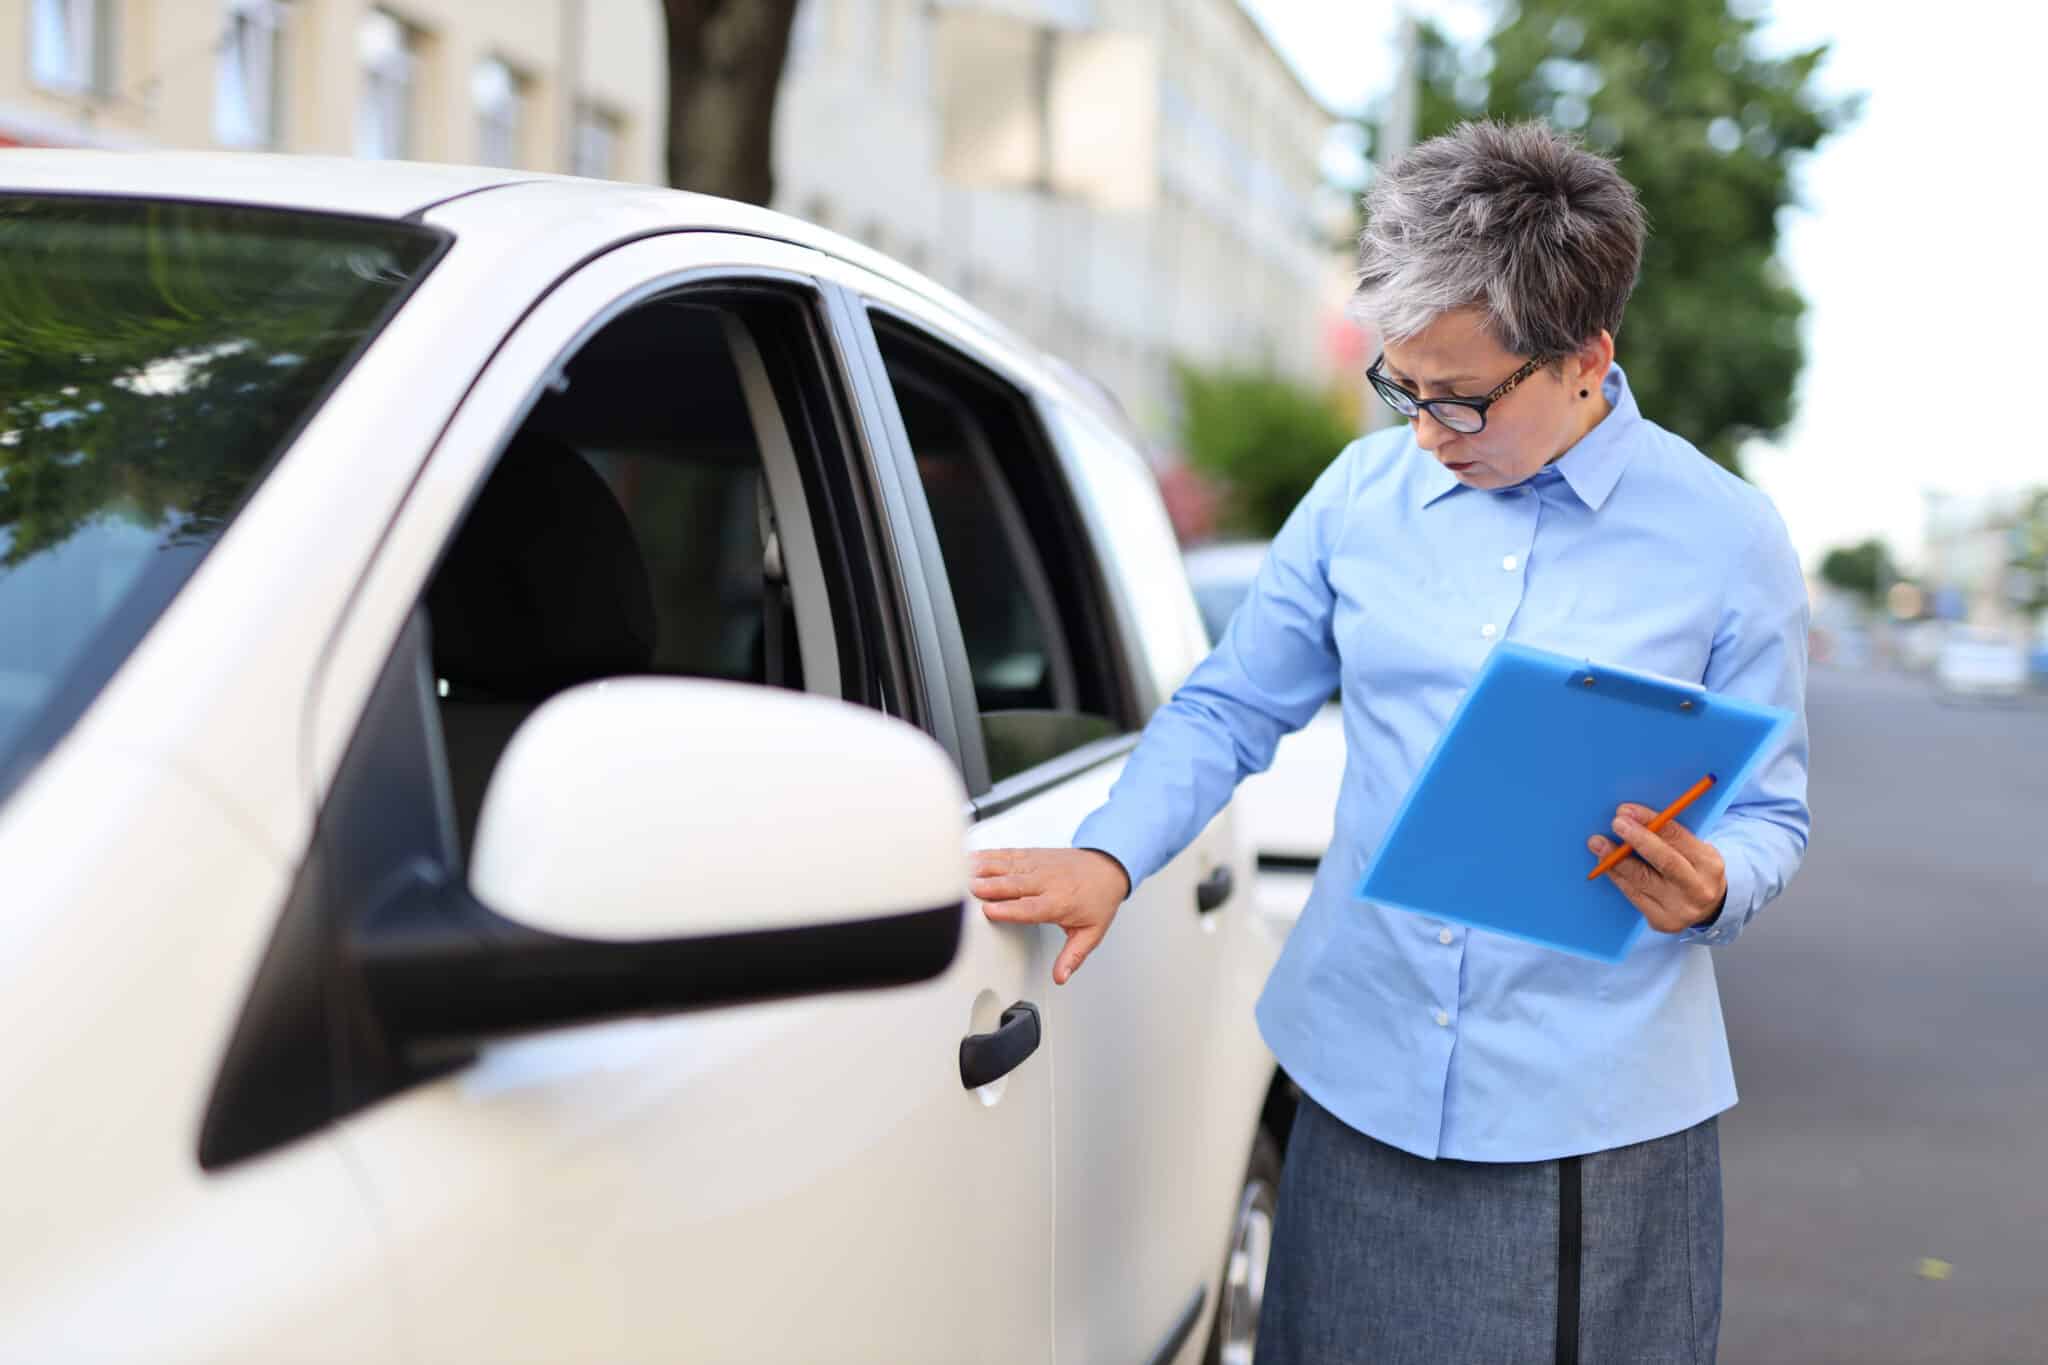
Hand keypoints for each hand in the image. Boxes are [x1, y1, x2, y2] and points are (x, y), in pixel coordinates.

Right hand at [971, 848, 1129, 984]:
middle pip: (1014, 884)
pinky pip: (1008, 854)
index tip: (989, 911)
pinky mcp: (1033, 855)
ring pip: (1008, 866)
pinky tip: (973, 857)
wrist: (1108, 867)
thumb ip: (1072, 956)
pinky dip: (989, 855)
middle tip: (968, 889)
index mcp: (1059, 902)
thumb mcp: (1091, 933)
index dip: (1008, 909)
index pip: (1030, 907)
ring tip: (963, 871)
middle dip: (990, 886)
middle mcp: (1047, 882)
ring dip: (985, 868)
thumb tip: (1061, 976)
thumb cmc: (1098, 899)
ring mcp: (1038, 866)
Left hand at [1587, 804, 1726, 934]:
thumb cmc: (1691, 868)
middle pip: (1665, 861)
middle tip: (1615, 823)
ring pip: (1643, 880)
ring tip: (1598, 844)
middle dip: (1637, 840)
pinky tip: (1605, 865)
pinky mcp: (1663, 921)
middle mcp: (1699, 888)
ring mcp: (1682, 909)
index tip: (1626, 810)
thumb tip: (1631, 816)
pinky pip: (1634, 896)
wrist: (1707, 907)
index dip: (1650, 821)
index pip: (1678, 837)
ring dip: (1616, 860)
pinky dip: (1618, 877)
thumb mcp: (1693, 850)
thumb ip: (1669, 836)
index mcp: (1709, 863)